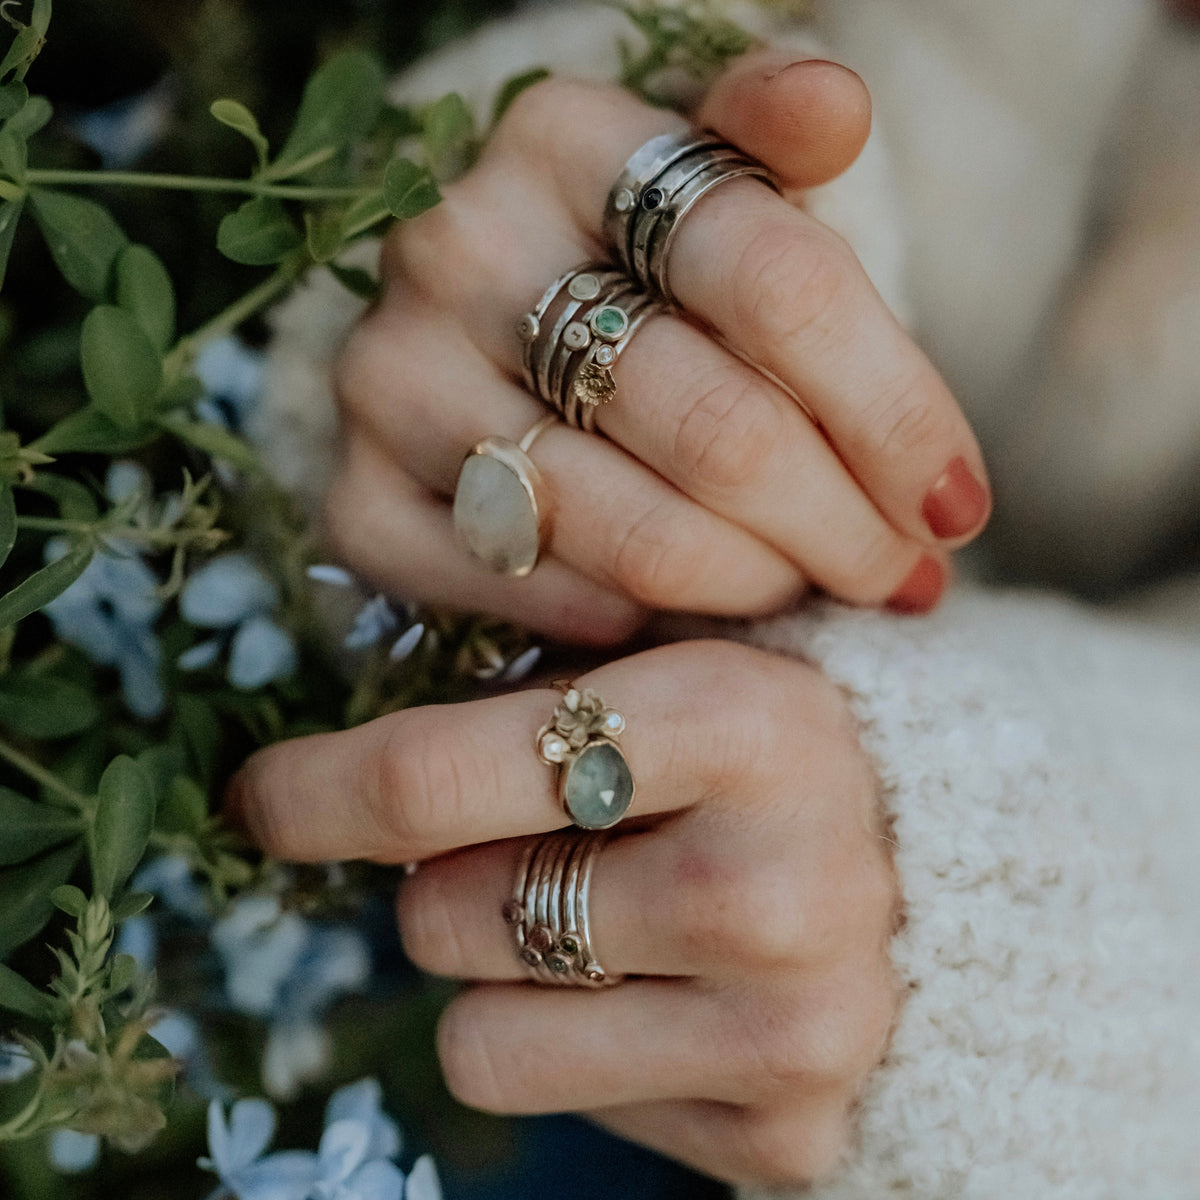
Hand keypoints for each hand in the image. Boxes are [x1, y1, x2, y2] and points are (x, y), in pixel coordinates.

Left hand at [228, 641, 898, 1185]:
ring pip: (478, 1039)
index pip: (445, 778)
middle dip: (445, 879)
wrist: (958, 870)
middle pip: (442, 913)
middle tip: (531, 845)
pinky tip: (663, 989)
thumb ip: (544, 695)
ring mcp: (788, 1022)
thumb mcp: (687, 667)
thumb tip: (340, 772)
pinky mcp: (786, 1128)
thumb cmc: (776, 750)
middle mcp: (770, 881)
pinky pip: (562, 1103)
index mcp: (739, 720)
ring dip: (500, 974)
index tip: (264, 798)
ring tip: (600, 919)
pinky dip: (573, 1044)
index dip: (322, 790)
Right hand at [326, 53, 990, 643]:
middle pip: (716, 427)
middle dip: (840, 529)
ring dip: (751, 584)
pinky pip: (516, 589)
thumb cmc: (633, 273)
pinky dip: (619, 617)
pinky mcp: (358, 495)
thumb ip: (768, 141)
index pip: (778, 280)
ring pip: (626, 527)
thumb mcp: (706, 183)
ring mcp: (392, 378)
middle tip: (898, 576)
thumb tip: (834, 109)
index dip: (896, 413)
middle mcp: (457, 250)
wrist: (485, 332)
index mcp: (566, 139)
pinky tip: (678, 613)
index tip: (955, 502)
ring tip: (809, 593)